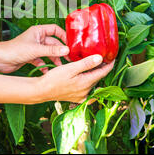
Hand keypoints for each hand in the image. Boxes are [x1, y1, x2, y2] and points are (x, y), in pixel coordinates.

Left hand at [0, 24, 69, 73]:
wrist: (0, 59)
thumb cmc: (14, 49)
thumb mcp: (36, 50)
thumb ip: (52, 50)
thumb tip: (66, 50)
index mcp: (38, 31)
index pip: (55, 30)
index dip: (63, 36)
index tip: (70, 44)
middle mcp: (37, 38)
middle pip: (53, 43)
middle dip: (60, 51)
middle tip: (68, 58)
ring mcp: (34, 48)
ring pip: (48, 53)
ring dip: (54, 59)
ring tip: (59, 66)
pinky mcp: (31, 57)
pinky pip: (42, 60)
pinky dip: (45, 65)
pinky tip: (47, 70)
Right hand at [0, 54, 115, 104]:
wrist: (41, 91)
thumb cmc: (53, 79)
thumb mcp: (70, 68)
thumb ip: (86, 63)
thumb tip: (100, 58)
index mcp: (86, 83)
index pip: (102, 73)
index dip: (109, 64)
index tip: (112, 57)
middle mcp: (86, 92)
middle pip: (97, 78)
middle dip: (101, 68)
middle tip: (104, 57)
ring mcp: (80, 96)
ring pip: (92, 83)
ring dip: (94, 74)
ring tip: (94, 64)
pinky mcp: (75, 97)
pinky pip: (86, 89)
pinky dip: (88, 81)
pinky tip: (84, 75)